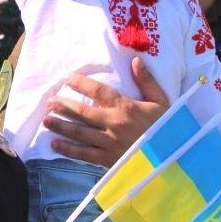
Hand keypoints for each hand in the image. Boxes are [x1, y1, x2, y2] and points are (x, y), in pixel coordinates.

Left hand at [46, 57, 169, 166]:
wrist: (174, 160)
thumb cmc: (169, 129)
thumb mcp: (163, 102)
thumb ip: (147, 82)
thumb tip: (135, 60)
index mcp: (126, 107)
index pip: (99, 92)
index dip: (81, 83)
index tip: (67, 78)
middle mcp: (114, 124)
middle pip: (82, 112)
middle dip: (64, 106)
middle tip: (49, 101)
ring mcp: (109, 143)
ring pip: (79, 133)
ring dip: (61, 126)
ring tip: (46, 120)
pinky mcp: (108, 160)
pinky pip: (83, 154)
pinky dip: (68, 150)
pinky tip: (55, 144)